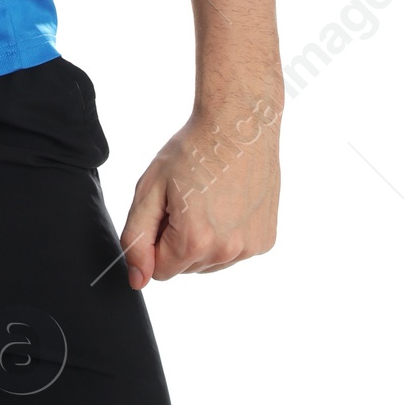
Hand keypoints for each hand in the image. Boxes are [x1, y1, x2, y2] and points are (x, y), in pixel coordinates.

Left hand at [120, 97, 280, 287]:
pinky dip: (226, 234)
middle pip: (186, 267)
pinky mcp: (266, 240)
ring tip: (207, 198)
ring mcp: (250, 248)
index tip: (164, 208)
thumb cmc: (193, 150)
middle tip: (185, 198)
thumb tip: (137, 279)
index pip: (160, 270)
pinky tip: (228, 202)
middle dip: (177, 240)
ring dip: (202, 239)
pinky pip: (234, 251)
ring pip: (210, 262)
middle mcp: (226, 252)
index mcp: (194, 241)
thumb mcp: (150, 188)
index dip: (155, 240)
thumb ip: (137, 237)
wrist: (239, 125)